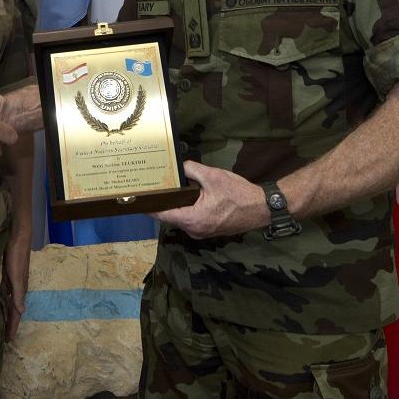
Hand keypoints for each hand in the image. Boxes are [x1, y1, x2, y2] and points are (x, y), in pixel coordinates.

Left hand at [1, 225, 30, 340]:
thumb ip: (19, 292)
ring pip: (7, 302)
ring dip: (4, 313)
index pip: (16, 313)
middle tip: (2, 338)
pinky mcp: (6, 273)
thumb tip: (21, 312)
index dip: (13, 326)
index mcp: (20, 290)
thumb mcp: (17, 275)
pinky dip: (0, 300)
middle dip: (8, 323)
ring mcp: (11, 280)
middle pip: (12, 310)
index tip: (9, 341)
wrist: (16, 235)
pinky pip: (2, 292)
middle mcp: (16, 287)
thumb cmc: (18, 255)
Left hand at [151, 161, 268, 238]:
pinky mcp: (209, 230)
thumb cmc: (238, 194)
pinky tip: (186, 196)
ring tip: (167, 190)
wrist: (262, 208)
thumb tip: (178, 165)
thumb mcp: (212, 176)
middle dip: (162, 203)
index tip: (137, 198)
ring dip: (176, 206)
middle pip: (170, 217)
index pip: (162, 215)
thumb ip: (191, 169)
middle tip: (153, 188)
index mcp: (192, 219)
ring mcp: (202, 232)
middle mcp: (194, 230)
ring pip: (181, 219)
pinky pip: (192, 220)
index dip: (149, 206)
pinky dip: (187, 210)